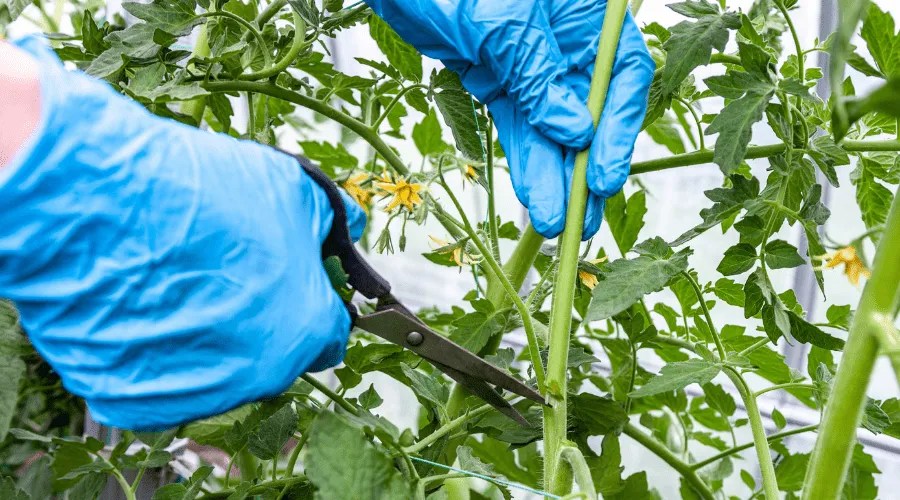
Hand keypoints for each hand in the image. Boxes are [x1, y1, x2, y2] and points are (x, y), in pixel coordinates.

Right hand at [0, 37, 365, 429]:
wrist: (94, 201)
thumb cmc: (199, 193)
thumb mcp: (292, 187)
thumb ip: (330, 221)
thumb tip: (349, 227)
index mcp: (305, 330)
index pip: (330, 332)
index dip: (314, 301)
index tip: (294, 283)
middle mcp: (259, 375)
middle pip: (276, 354)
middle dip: (263, 318)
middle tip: (227, 273)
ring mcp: (197, 395)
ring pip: (219, 370)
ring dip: (211, 336)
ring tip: (178, 280)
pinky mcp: (137, 402)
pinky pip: (162, 381)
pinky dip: (159, 352)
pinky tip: (145, 303)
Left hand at [366, 0, 654, 238]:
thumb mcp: (501, 22)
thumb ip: (538, 75)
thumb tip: (577, 133)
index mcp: (584, 13)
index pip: (621, 75)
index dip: (618, 129)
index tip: (604, 177)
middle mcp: (566, 40)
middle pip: (592, 110)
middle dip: (586, 167)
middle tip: (583, 219)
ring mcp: (532, 62)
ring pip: (552, 127)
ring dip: (554, 175)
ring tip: (554, 222)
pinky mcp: (498, 78)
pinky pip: (519, 126)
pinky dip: (526, 160)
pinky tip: (534, 195)